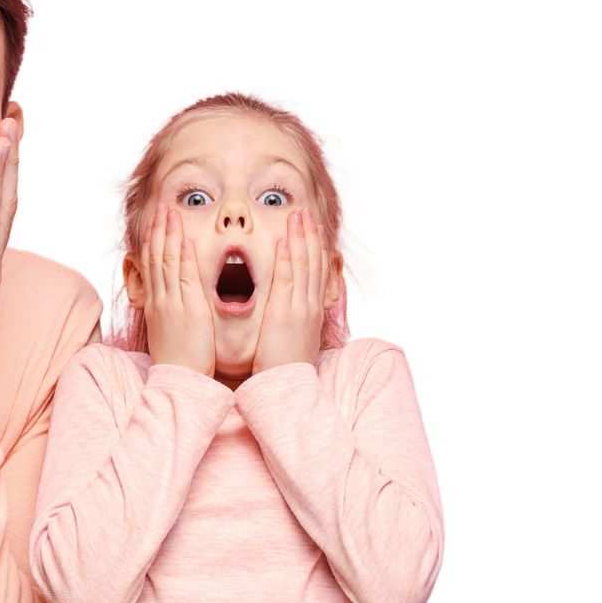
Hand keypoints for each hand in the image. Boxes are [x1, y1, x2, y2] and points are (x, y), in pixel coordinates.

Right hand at [142, 196, 214, 376]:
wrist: (179, 380)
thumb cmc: (179, 362)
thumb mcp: (169, 334)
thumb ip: (169, 316)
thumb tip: (169, 308)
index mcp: (157, 305)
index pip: (152, 267)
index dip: (152, 242)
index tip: (154, 224)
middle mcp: (161, 300)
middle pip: (156, 257)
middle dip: (158, 230)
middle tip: (160, 207)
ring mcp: (173, 302)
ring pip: (167, 261)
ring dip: (169, 234)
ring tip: (169, 211)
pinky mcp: (188, 308)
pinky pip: (184, 276)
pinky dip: (183, 256)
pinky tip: (184, 238)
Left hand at [252, 207, 328, 371]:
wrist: (287, 389)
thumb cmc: (285, 371)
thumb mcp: (293, 344)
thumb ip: (292, 327)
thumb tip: (289, 320)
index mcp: (310, 313)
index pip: (315, 274)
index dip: (315, 250)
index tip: (311, 232)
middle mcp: (309, 306)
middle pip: (314, 263)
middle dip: (310, 236)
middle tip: (307, 213)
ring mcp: (300, 307)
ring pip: (304, 264)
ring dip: (301, 237)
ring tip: (299, 214)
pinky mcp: (286, 311)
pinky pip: (288, 277)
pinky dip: (289, 255)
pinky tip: (286, 238)